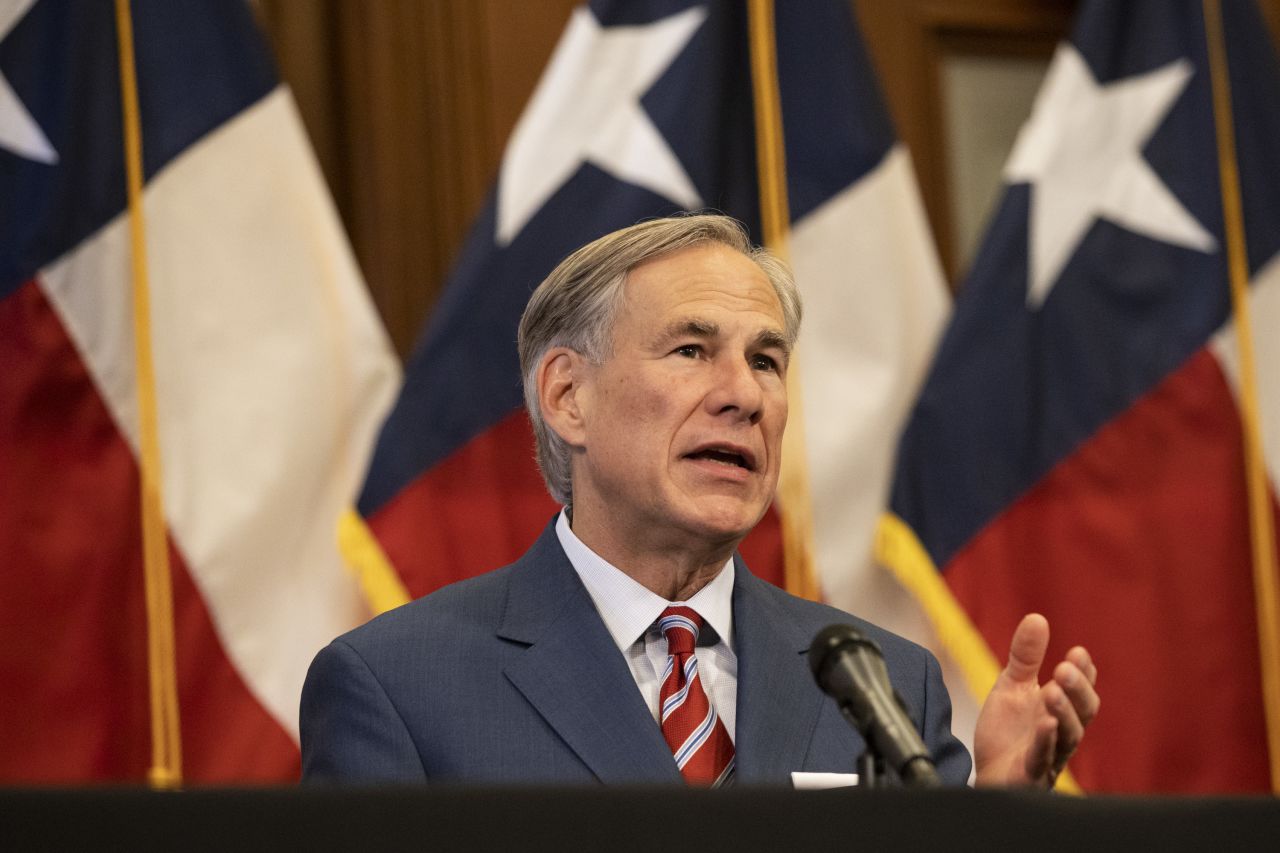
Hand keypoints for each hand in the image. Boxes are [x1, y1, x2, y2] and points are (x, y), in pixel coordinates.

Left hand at [973, 613, 1098, 788]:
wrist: (988, 772)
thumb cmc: (1008, 732)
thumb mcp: (1012, 686)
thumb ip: (1026, 657)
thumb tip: (1037, 617)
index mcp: (1061, 710)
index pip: (1081, 690)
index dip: (1084, 673)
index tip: (1078, 653)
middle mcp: (1063, 733)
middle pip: (1083, 712)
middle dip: (1077, 690)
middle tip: (1065, 667)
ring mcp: (1050, 756)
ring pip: (1068, 737)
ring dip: (1063, 712)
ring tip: (1052, 690)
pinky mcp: (1032, 775)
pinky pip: (1043, 759)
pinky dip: (1045, 742)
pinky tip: (1044, 724)